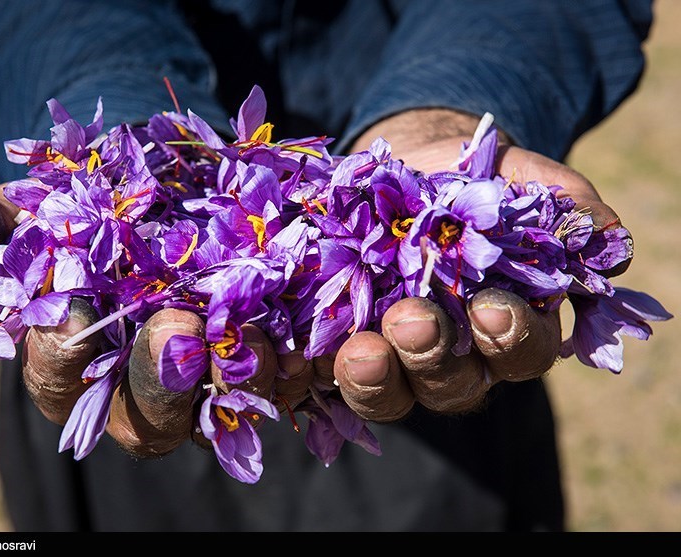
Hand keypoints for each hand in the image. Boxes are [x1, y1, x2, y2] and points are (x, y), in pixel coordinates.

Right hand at [0, 189, 312, 456]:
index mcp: (82, 363)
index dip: (62, 354)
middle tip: (178, 329)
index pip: (62, 378)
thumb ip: (11, 223)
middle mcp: (145, 387)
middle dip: (163, 377)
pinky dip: (294, 360)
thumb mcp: (55, 205)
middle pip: (150, 416)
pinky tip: (305, 335)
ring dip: (238, 372)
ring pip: (224, 406)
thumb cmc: (106, 209)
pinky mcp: (265, 361)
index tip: (70, 316)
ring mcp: (210, 383)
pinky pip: (284, 379)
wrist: (183, 198)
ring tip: (252, 329)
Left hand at [330, 108, 632, 419]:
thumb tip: (607, 240)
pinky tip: (290, 350)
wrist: (405, 168)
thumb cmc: (474, 180)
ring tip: (358, 349)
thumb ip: (564, 206)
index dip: (510, 340)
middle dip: (432, 356)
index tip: (493, 310)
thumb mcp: (520, 180)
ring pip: (387, 391)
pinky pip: (320, 373)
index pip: (520, 352)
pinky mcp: (337, 346)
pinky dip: (306, 367)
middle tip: (411, 321)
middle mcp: (453, 356)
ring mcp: (392, 357)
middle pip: (451, 384)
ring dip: (372, 376)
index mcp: (507, 327)